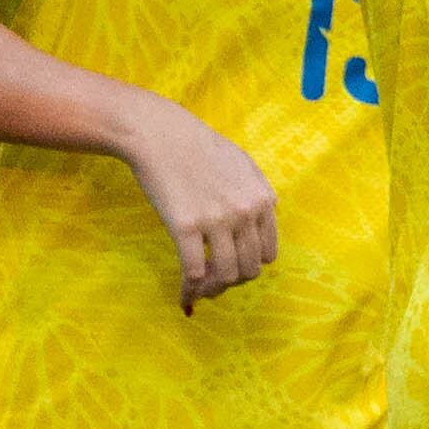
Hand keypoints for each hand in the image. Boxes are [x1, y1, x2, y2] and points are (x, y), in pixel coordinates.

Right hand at [119, 104, 277, 309]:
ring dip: (213, 290)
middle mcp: (246, 212)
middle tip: (213, 284)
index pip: (268, 253)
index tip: (233, 269)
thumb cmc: (198, 147)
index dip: (250, 266)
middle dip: (232, 282)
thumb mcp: (243, 166)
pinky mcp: (186, 226)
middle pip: (249, 268)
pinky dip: (190, 289)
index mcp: (263, 200)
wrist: (161, 134)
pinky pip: (194, 271)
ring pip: (226, 274)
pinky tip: (184, 294)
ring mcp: (218, 220)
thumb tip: (262, 220)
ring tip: (200, 291)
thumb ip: (257, 193)